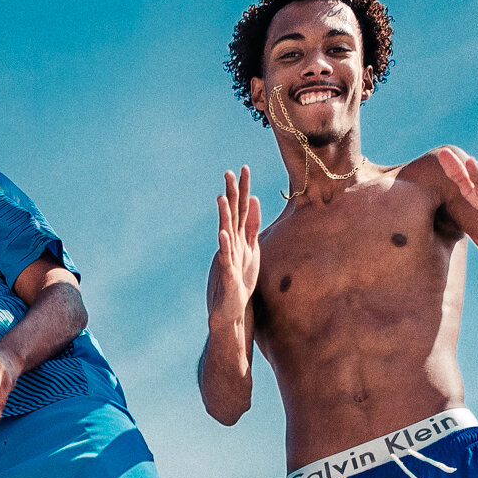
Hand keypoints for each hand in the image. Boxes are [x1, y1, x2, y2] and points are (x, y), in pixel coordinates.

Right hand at [213, 166, 261, 318]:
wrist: (231, 310)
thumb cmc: (240, 279)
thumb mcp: (251, 249)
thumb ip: (253, 225)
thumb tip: (255, 200)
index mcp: (239, 238)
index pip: (241, 209)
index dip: (243, 189)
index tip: (244, 168)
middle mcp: (232, 245)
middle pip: (232, 215)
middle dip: (231, 195)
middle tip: (228, 173)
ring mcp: (228, 259)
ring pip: (226, 234)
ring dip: (224, 216)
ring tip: (222, 197)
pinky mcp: (228, 276)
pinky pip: (226, 259)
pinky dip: (225, 246)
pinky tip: (223, 234)